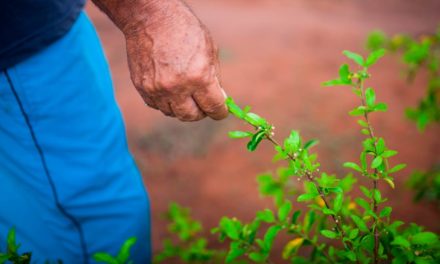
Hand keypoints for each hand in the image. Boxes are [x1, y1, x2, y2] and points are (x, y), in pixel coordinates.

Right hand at [123, 1, 227, 120]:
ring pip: (173, 113)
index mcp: (198, 77)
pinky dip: (166, 102)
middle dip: (201, 112)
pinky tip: (170, 89)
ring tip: (185, 93)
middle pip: (191, 116)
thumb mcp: (209, 50)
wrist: (150, 18)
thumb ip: (214, 78)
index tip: (220, 111)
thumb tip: (218, 99)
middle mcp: (177, 87)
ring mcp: (157, 89)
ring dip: (182, 107)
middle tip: (203, 104)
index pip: (213, 107)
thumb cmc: (184, 30)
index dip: (220, 112)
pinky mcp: (142, 88)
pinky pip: (157, 106)